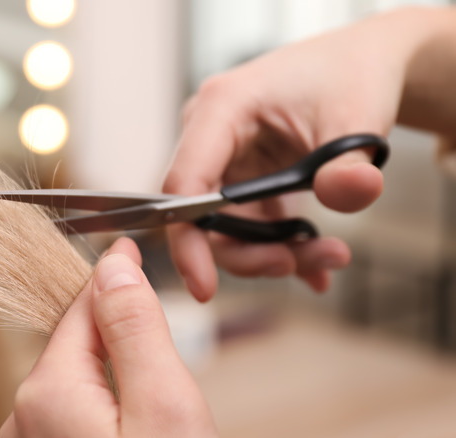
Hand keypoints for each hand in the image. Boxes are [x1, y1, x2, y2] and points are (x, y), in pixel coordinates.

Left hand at [0, 237, 217, 437]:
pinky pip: (74, 415)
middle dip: (117, 334)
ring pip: (77, 380)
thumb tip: (113, 267)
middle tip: (162, 343)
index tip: (129, 247)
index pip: (81, 309)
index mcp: (47, 392)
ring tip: (153, 400)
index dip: (113, 279)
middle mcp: (23, 417)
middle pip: (77, 345)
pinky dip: (104, 407)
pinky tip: (135, 427)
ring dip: (111, 374)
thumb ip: (136, 331)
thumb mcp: (164, 405)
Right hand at [161, 12, 427, 300]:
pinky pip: (247, 226)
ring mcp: (222, 159)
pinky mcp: (239, 178)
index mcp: (222, 109)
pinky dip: (281, 247)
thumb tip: (352, 194)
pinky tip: (316, 257)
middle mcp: (209, 136)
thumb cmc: (348, 77)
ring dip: (274, 253)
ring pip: (226, 230)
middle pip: (203, 217)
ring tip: (329, 255)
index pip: (184, 184)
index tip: (204, 289)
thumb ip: (350, 166)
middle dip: (250, 252)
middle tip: (299, 264)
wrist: (358, 68)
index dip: (187, 241)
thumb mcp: (358, 120)